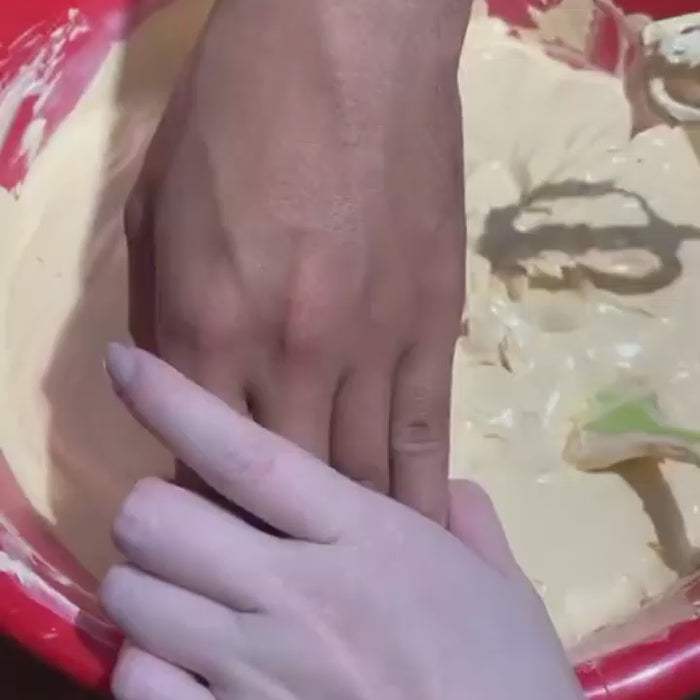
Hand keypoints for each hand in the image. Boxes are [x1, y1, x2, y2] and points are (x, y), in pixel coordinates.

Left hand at [101, 344, 582, 699]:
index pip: (245, 453)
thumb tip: (448, 486)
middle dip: (155, 509)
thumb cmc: (505, 678)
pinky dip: (146, 663)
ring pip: (134, 596)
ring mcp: (259, 671)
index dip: (173, 399)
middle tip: (187, 523)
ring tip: (184, 591)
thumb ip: (468, 520)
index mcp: (364, 538)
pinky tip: (183, 662)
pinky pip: (139, 683)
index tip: (127, 364)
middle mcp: (298, 593)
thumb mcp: (501, 586)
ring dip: (148, 583)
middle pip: (158, 519)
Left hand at [126, 0, 470, 522]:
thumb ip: (164, 317)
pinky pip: (424, 434)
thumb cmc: (238, 116)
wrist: (349, 46)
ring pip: (360, 474)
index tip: (211, 532)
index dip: (202, 507)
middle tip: (278, 571)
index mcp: (209, 324)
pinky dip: (416, 496)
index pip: (197, 457)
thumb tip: (177, 392)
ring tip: (353, 583)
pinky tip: (418, 538)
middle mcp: (292, 353)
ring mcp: (373, 344)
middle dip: (275, 540)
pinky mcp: (434, 327)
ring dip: (352, 536)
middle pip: (280, 485)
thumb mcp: (157, 212)